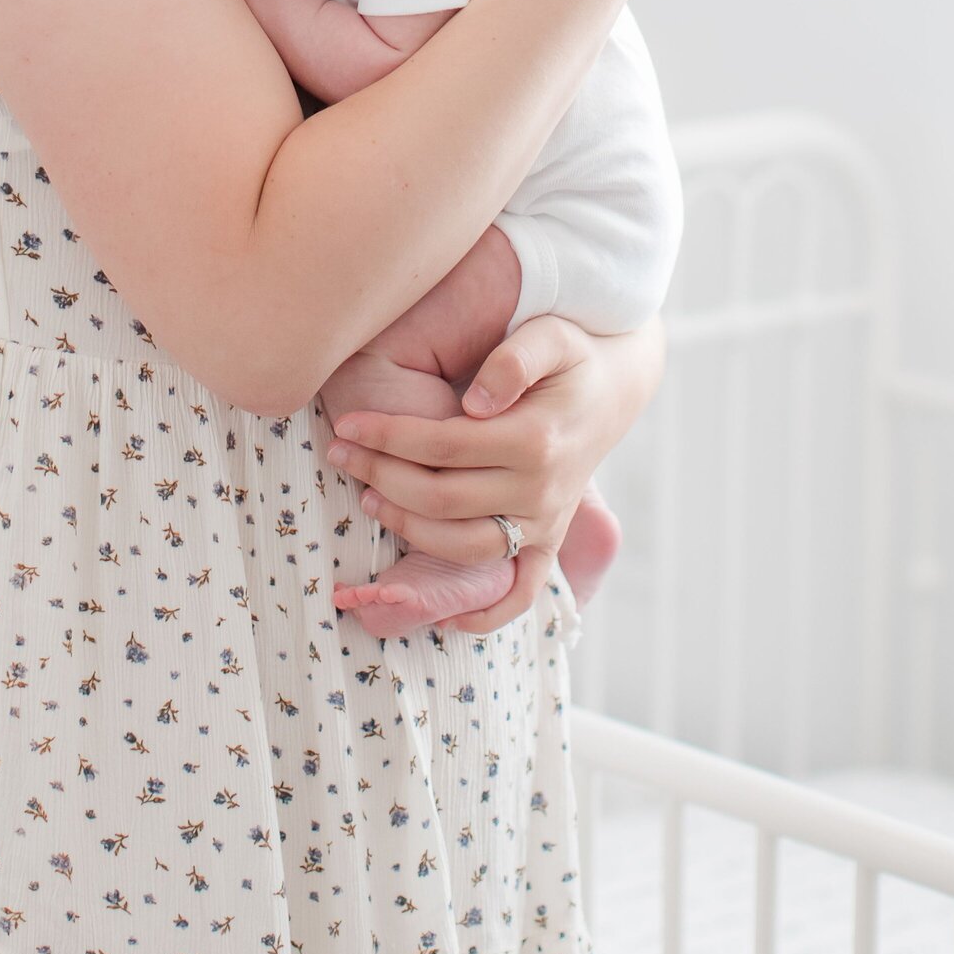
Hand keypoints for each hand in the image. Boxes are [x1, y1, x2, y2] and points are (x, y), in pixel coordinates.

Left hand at [325, 311, 664, 632]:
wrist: (614, 385)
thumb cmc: (571, 355)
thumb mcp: (550, 336)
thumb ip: (515, 359)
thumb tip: (476, 401)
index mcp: (537, 439)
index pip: (444, 445)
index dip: (388, 436)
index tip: (347, 425)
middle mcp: (542, 490)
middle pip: (443, 499)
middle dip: (381, 475)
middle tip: (340, 452)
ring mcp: (545, 521)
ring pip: (465, 547)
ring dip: (408, 530)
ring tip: (368, 497)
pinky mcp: (548, 540)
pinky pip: (520, 591)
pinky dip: (485, 613)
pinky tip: (443, 617)